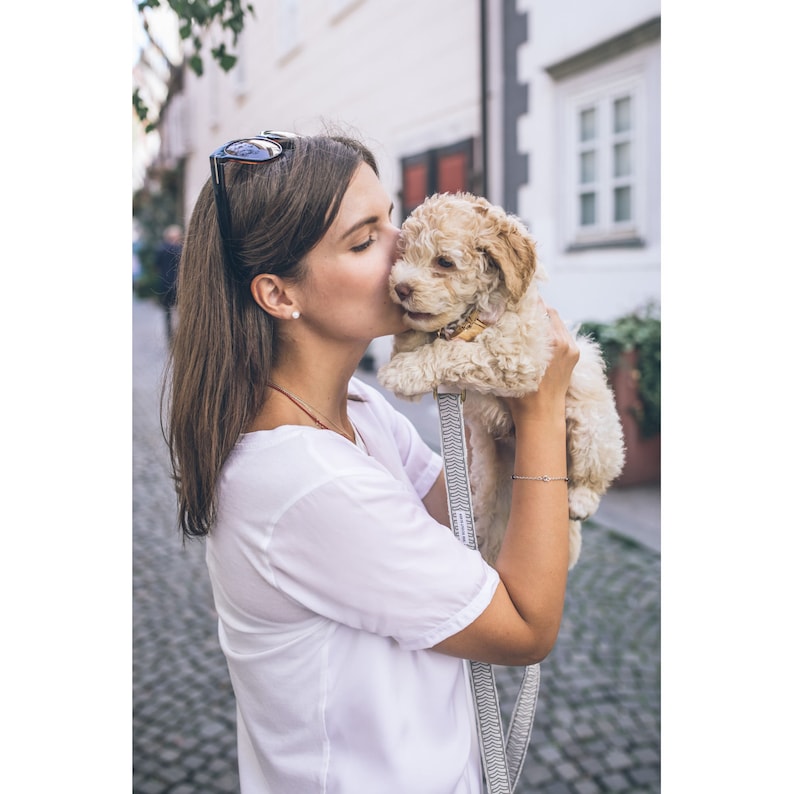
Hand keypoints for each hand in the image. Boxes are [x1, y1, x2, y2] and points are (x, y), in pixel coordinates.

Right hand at [507, 301, 578, 422]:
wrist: (542, 416)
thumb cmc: (520, 396)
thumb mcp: (504, 368)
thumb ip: (496, 347)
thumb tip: (468, 334)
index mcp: (548, 342)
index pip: (538, 308)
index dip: (525, 299)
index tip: (513, 295)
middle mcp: (563, 341)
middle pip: (549, 310)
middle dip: (533, 307)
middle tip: (517, 305)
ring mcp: (571, 347)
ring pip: (556, 320)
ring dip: (542, 317)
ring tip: (526, 318)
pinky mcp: (574, 353)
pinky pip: (562, 332)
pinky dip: (551, 329)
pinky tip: (538, 334)